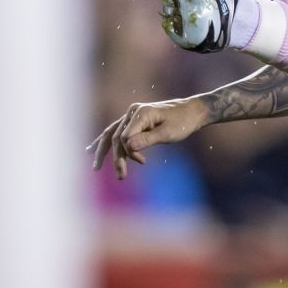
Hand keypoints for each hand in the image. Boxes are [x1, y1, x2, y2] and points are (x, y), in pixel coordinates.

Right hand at [87, 97, 209, 179]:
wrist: (193, 112)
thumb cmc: (183, 122)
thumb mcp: (167, 133)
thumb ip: (147, 139)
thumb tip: (128, 146)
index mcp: (140, 113)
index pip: (124, 137)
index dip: (129, 152)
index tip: (142, 161)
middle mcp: (133, 112)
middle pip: (114, 136)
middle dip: (115, 157)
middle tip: (119, 175)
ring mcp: (133, 115)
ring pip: (112, 134)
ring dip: (104, 151)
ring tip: (95, 167)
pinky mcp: (136, 120)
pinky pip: (117, 131)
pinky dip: (108, 142)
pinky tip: (94, 149)